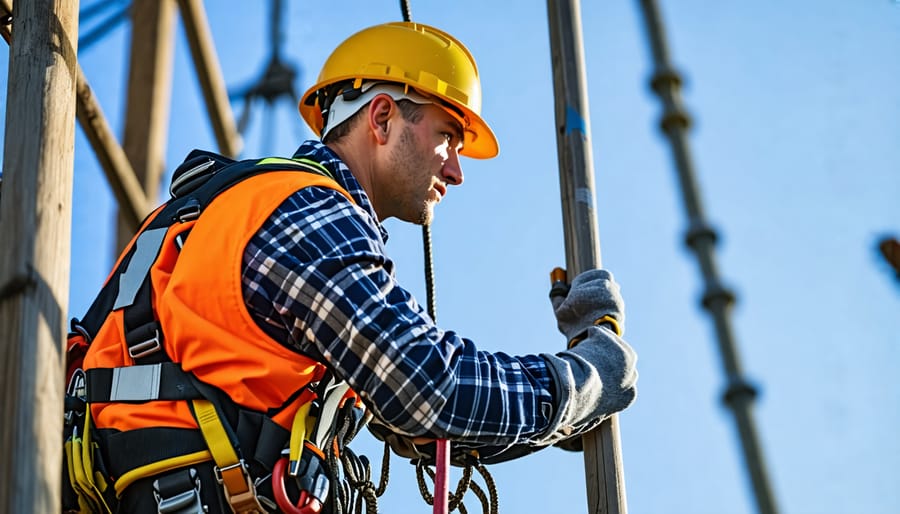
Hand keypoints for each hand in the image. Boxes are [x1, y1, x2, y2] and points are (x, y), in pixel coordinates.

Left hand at [540, 270, 636, 445]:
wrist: (572, 391)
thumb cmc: (575, 410)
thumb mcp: (586, 420)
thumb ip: (587, 418)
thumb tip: (565, 439)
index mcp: (629, 396)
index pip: (624, 381)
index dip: (609, 375)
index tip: (596, 375)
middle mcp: (632, 375)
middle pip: (624, 359)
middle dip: (607, 357)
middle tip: (587, 360)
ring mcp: (623, 355)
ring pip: (610, 343)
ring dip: (596, 346)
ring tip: (579, 355)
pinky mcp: (609, 340)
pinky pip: (597, 333)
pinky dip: (587, 337)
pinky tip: (578, 348)